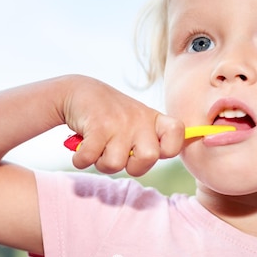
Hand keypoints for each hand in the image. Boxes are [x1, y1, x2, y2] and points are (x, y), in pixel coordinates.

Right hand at [62, 75, 184, 175]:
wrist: (78, 91)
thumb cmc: (109, 115)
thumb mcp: (136, 121)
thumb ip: (149, 140)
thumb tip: (155, 159)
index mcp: (152, 119)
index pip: (178, 133)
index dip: (168, 149)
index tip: (152, 149)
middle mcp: (139, 119)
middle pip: (149, 158)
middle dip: (130, 166)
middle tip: (118, 154)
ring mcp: (119, 122)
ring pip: (115, 164)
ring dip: (100, 163)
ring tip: (97, 147)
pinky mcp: (97, 126)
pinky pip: (90, 159)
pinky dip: (80, 160)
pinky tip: (81, 148)